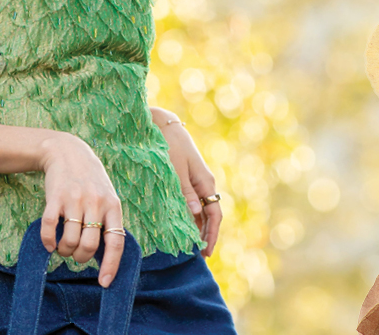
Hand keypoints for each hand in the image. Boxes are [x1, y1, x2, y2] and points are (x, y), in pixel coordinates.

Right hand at [38, 131, 123, 286]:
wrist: (67, 151)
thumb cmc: (90, 180)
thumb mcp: (106, 195)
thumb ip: (108, 220)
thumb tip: (105, 257)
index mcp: (112, 205)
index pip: (116, 242)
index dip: (111, 265)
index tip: (104, 283)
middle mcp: (95, 202)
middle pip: (89, 246)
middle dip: (80, 258)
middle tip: (75, 253)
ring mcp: (75, 199)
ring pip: (69, 241)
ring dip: (64, 251)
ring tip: (62, 246)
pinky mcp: (55, 197)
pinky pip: (49, 228)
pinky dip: (48, 241)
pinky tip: (49, 243)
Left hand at [154, 111, 221, 258]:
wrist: (163, 123)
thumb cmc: (169, 145)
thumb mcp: (176, 170)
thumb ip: (185, 192)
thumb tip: (195, 215)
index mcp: (206, 182)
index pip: (214, 215)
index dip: (211, 235)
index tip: (206, 252)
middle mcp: (204, 183)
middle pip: (209, 214)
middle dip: (205, 234)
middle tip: (198, 255)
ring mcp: (196, 180)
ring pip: (200, 208)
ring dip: (196, 225)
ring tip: (188, 244)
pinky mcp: (187, 176)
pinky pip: (192, 200)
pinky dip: (188, 213)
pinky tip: (180, 223)